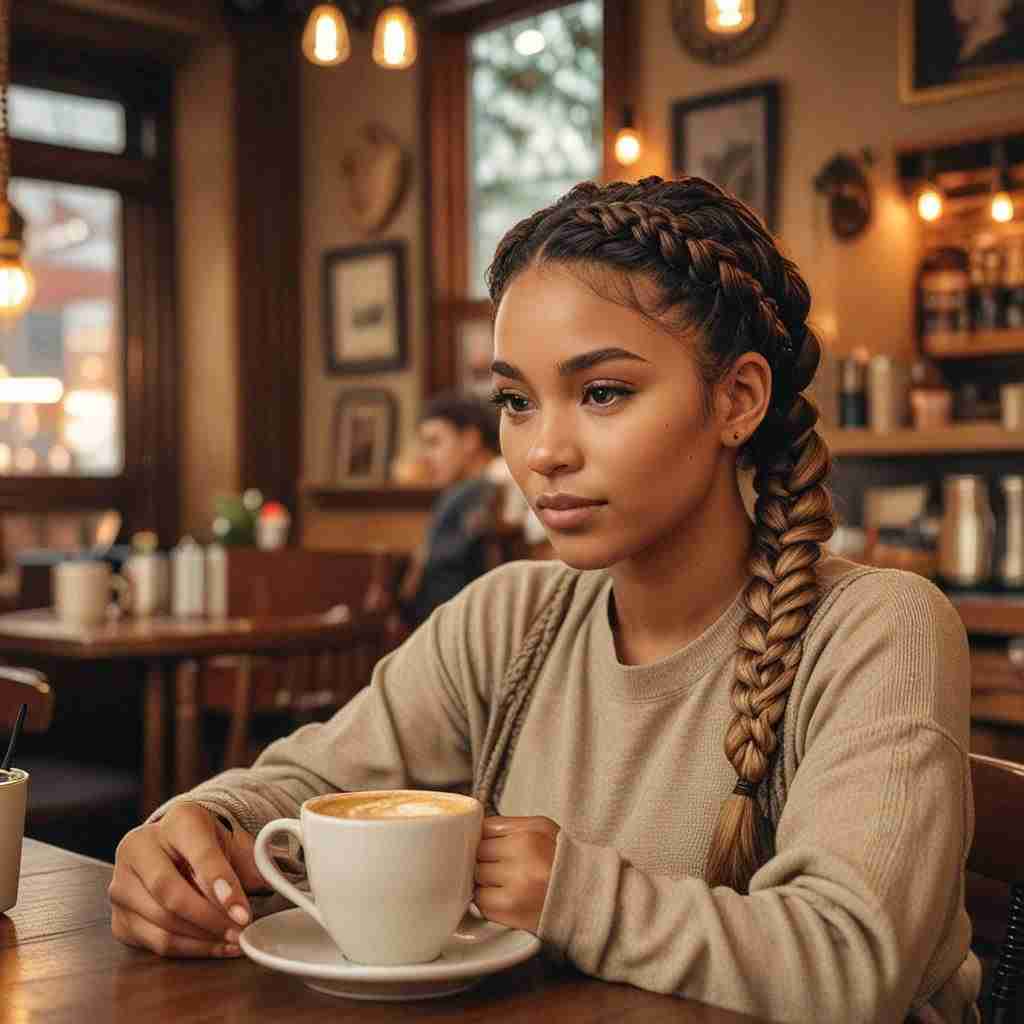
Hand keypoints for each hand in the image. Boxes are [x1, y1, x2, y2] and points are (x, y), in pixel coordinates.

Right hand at [109, 803, 267, 958]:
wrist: (176, 848)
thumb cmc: (209, 846)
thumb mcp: (231, 841)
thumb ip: (250, 860)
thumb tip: (275, 880)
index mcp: (177, 821)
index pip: (198, 853)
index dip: (221, 883)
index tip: (243, 912)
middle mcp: (139, 847)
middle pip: (171, 893)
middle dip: (211, 918)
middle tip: (240, 930)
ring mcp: (121, 884)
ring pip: (162, 922)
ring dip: (202, 938)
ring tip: (232, 940)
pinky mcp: (118, 917)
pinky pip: (154, 942)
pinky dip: (188, 949)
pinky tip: (214, 946)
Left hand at [474, 816, 559, 933]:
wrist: (588, 897)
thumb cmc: (564, 859)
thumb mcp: (543, 828)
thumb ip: (509, 824)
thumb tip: (475, 828)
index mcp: (527, 838)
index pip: (483, 831)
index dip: (487, 837)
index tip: (495, 844)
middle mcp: (520, 864)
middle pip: (476, 855)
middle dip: (485, 858)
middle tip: (503, 863)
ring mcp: (513, 892)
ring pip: (475, 880)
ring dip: (484, 881)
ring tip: (507, 880)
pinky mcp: (509, 914)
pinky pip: (481, 903)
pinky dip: (489, 900)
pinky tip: (507, 896)